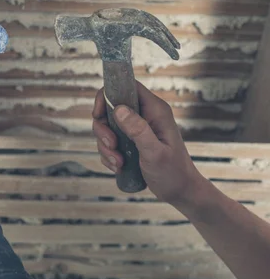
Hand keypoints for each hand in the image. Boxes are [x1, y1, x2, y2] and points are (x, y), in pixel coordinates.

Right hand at [92, 82, 208, 205]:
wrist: (179, 192)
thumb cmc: (173, 172)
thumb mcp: (154, 152)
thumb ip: (138, 129)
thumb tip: (119, 109)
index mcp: (154, 110)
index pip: (126, 87)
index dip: (107, 95)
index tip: (98, 114)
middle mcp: (144, 115)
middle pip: (110, 109)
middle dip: (104, 130)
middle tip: (112, 146)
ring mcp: (136, 128)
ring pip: (107, 128)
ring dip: (106, 146)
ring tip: (119, 162)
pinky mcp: (130, 141)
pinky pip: (109, 142)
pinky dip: (109, 155)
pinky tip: (119, 167)